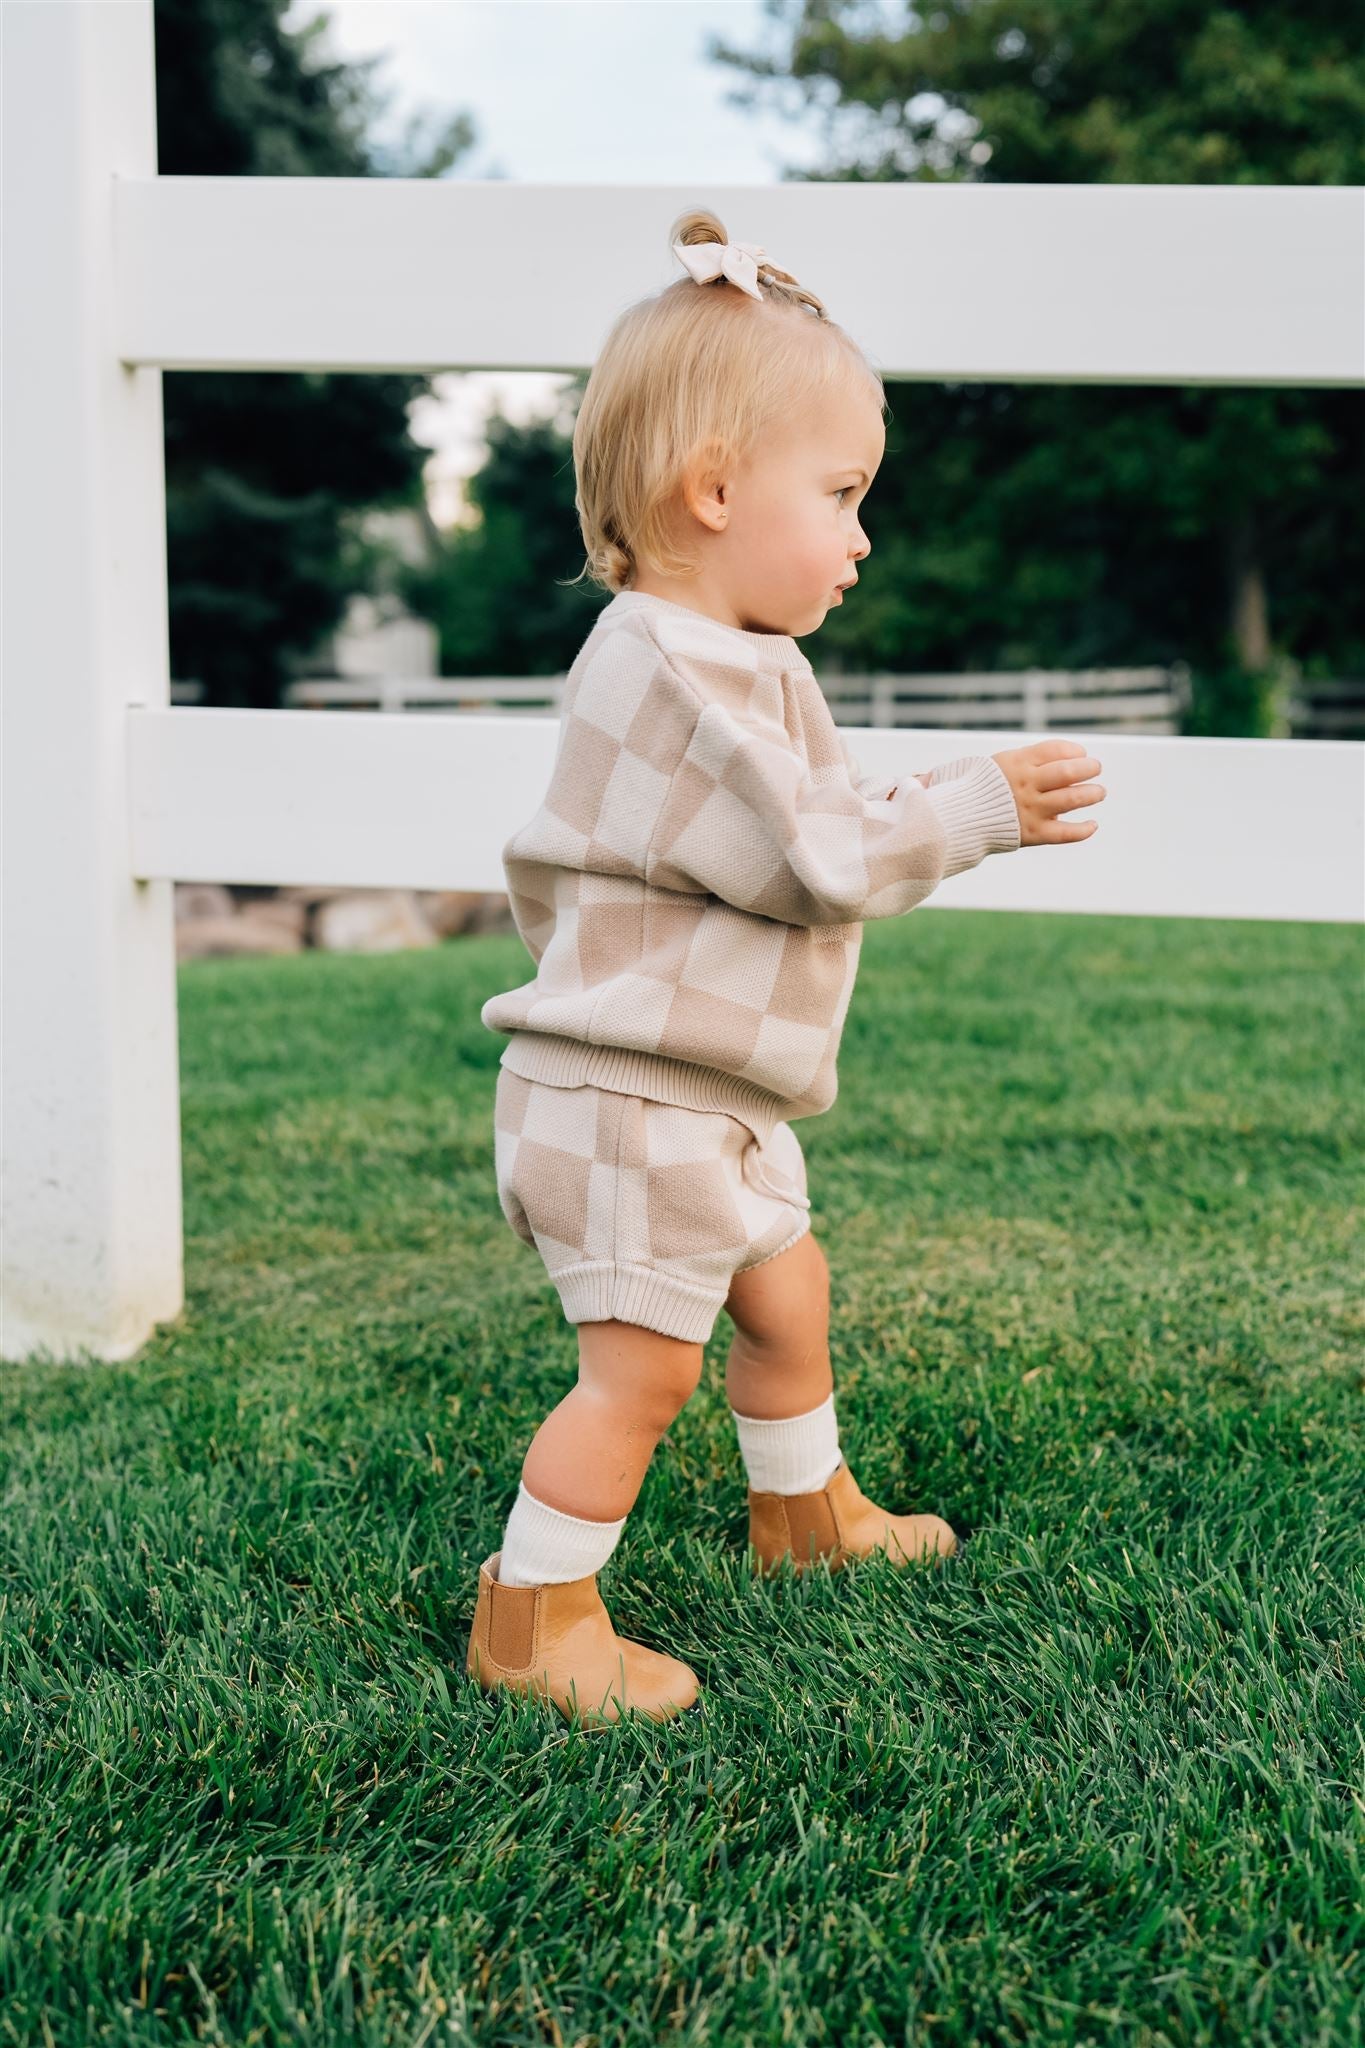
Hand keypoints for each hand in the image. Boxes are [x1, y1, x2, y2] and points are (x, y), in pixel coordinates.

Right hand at [988, 738, 1105, 845]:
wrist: (961, 818)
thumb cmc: (987, 788)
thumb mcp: (1003, 763)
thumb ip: (1033, 759)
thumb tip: (1073, 757)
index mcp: (1018, 763)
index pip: (1056, 750)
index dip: (1075, 751)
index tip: (1081, 754)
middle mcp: (1026, 784)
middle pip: (1068, 772)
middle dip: (1090, 768)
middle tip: (1095, 769)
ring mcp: (1030, 809)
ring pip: (1072, 799)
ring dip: (1092, 794)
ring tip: (1099, 792)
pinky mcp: (1033, 833)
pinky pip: (1065, 833)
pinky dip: (1083, 830)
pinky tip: (1093, 824)